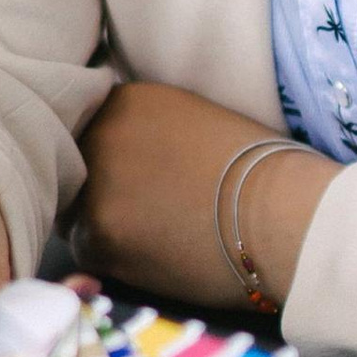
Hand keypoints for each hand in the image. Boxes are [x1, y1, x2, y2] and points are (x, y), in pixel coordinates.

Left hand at [73, 82, 334, 314]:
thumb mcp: (192, 120)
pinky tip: (155, 255)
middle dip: (98, 189)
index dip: (106, 158)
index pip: (86, 129)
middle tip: (141, 211)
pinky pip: (89, 250)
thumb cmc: (261, 169)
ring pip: (76, 212)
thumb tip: (125, 158)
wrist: (283, 214)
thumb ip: (146, 130)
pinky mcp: (99, 235)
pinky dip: (115, 257)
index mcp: (125, 99)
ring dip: (104, 225)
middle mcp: (99, 133)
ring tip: (153, 234)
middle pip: (74, 168)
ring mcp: (94, 184)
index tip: (131, 177)